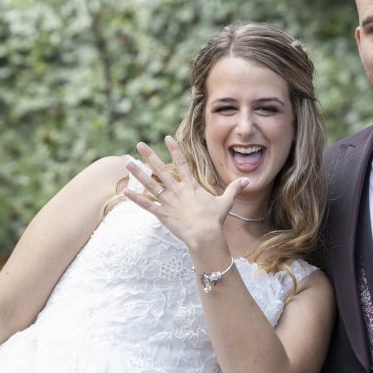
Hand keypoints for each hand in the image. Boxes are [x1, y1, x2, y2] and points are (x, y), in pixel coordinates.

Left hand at [123, 137, 247, 249]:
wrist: (205, 236)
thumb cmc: (215, 220)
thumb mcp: (226, 202)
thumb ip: (234, 189)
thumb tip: (247, 180)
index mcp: (191, 186)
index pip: (182, 163)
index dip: (174, 149)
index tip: (166, 137)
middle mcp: (178, 190)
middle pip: (161, 169)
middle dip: (150, 155)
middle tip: (139, 144)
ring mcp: (169, 202)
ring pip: (150, 184)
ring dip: (138, 173)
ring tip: (127, 162)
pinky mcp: (162, 214)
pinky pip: (147, 205)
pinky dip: (136, 199)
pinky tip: (125, 192)